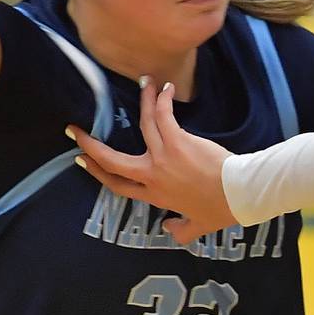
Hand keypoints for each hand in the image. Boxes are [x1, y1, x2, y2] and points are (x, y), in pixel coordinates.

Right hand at [68, 77, 235, 241]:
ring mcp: (163, 155)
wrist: (237, 194)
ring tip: (142, 83)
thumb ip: (179, 230)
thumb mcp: (197, 227)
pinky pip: (163, 115)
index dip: (96, 172)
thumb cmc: (220, 210)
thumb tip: (167, 228)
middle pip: (112, 159)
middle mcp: (152, 175)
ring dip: (142, 102)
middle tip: (76, 131)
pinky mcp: (178, 140)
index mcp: (154, 196)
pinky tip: (164, 87)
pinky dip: (161, 99)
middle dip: (91, 144)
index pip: (117, 185)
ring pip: (143, 124)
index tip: (83, 160)